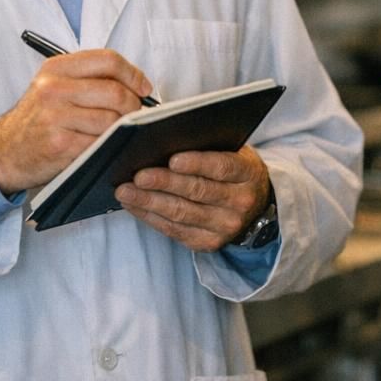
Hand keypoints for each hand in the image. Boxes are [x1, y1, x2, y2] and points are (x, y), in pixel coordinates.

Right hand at [0, 49, 152, 195]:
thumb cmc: (38, 119)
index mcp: (56, 68)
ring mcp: (56, 117)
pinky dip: (109, 146)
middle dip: (134, 105)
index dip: (133, 74)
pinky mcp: (60, 144)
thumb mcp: (54, 86)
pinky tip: (105, 146)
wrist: (5, 151)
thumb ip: (89, 78)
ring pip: (112, 120)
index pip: (108, 60)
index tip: (143, 87)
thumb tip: (137, 83)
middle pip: (115, 91)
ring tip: (119, 132)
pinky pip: (101, 143)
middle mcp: (54, 89)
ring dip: (123, 129)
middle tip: (135, 115)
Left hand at [114, 146, 271, 252]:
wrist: (254, 204)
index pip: (222, 167)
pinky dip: (150, 217)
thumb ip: (208, 145)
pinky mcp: (207, 243)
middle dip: (164, 183)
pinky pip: (173, 230)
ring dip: (149, 202)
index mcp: (247, 173)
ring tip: (126, 191)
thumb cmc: (234, 169)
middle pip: (198, 192)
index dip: (197, 164)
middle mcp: (239, 203)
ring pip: (181, 214)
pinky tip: (134, 205)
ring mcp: (224, 227)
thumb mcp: (233, 151)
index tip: (173, 159)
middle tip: (138, 176)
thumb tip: (165, 137)